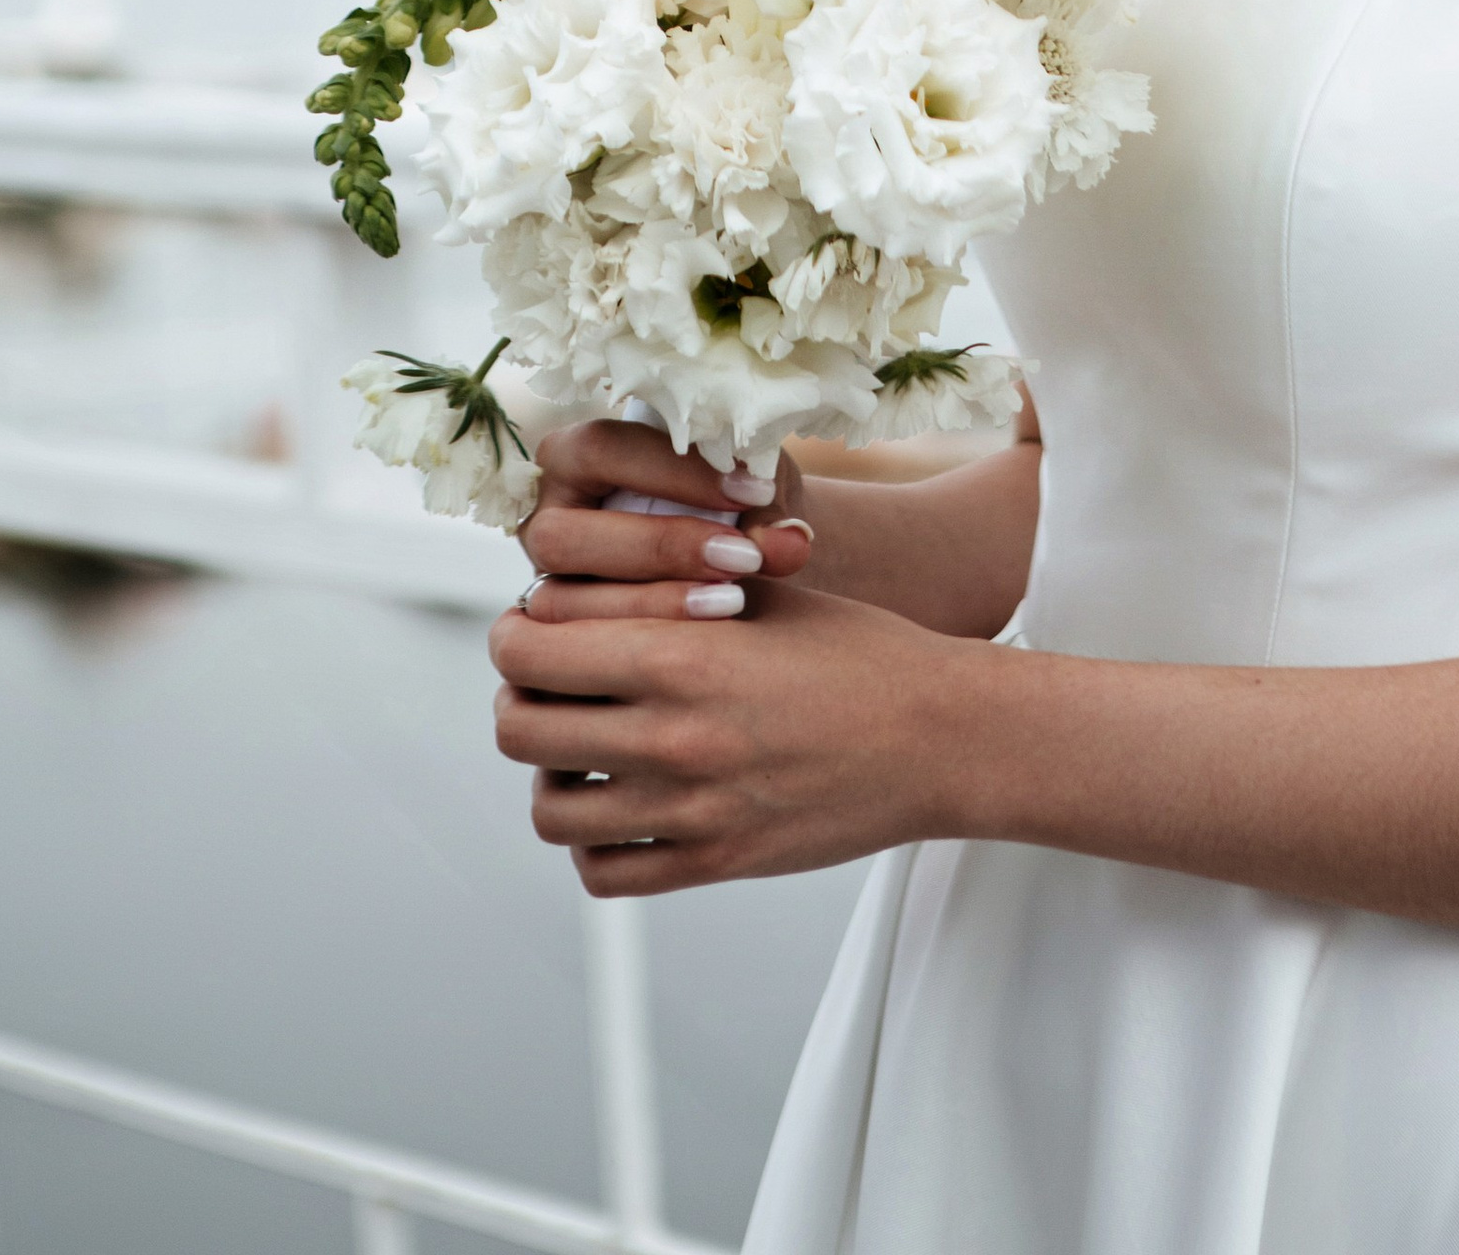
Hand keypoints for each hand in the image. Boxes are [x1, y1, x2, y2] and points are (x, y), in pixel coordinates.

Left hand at [489, 576, 974, 894]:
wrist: (941, 736)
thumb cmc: (860, 652)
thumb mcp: (764, 595)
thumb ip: (670, 593)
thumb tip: (587, 586)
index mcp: (682, 656)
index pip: (532, 651)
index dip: (517, 634)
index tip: (532, 626)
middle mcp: (674, 738)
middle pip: (521, 729)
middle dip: (522, 698)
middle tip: (548, 683)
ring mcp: (691, 812)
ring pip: (550, 811)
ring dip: (552, 774)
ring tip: (583, 748)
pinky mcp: (715, 863)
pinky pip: (604, 872)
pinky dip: (593, 842)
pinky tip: (621, 803)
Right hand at [513, 418, 815, 623]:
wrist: (739, 556)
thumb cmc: (739, 503)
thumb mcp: (755, 487)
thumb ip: (768, 506)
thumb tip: (790, 540)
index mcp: (575, 456)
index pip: (603, 449)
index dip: (675, 471)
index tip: (755, 490)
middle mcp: (544, 518)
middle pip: (564, 535)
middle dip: (658, 547)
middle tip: (743, 559)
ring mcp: (544, 585)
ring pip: (561, 603)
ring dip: (651, 606)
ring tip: (733, 602)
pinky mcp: (558, 640)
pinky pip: (578, 653)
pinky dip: (642, 649)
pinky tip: (705, 645)